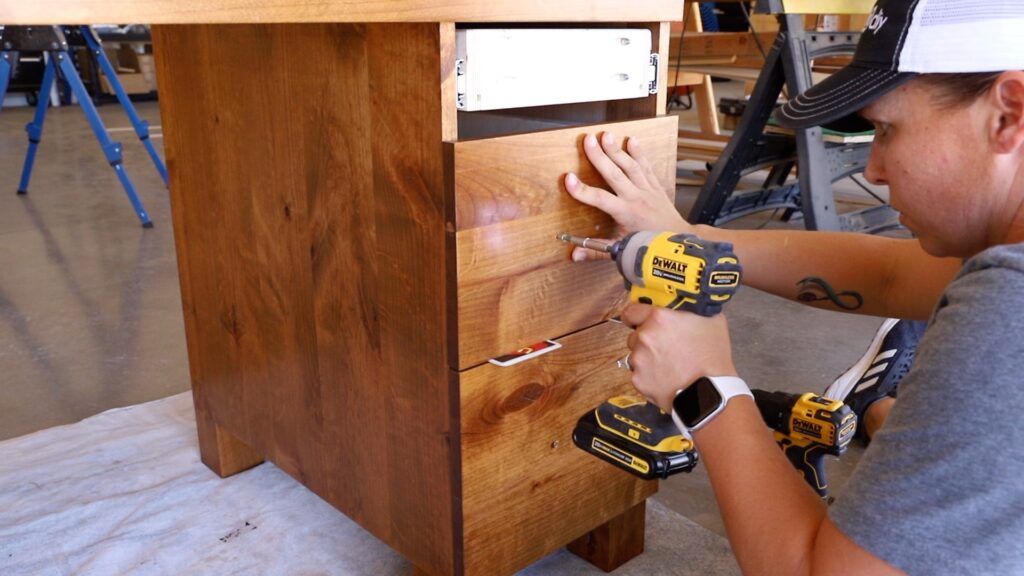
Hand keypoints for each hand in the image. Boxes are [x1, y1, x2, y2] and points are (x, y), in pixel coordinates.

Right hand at [564, 132, 690, 260]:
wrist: (677, 239)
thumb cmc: (647, 245)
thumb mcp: (621, 250)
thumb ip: (596, 250)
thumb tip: (573, 254)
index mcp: (625, 214)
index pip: (601, 200)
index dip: (583, 191)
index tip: (569, 179)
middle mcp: (636, 198)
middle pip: (615, 174)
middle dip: (600, 157)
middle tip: (588, 140)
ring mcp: (647, 189)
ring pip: (630, 166)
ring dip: (617, 150)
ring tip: (605, 135)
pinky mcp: (655, 185)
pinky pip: (646, 166)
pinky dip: (639, 153)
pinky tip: (631, 139)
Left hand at [621, 303, 737, 412]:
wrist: (709, 393)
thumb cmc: (712, 359)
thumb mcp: (712, 322)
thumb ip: (694, 311)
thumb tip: (693, 306)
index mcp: (659, 318)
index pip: (631, 311)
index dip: (635, 317)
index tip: (638, 321)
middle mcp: (645, 337)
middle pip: (635, 335)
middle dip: (646, 340)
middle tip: (665, 347)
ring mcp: (639, 359)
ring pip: (636, 355)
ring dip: (647, 358)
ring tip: (668, 365)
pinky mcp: (638, 380)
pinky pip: (639, 374)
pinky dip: (649, 376)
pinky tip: (666, 378)